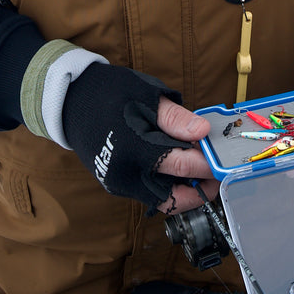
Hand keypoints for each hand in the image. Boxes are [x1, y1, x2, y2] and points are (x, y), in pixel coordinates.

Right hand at [61, 62, 216, 211]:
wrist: (70, 101)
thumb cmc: (109, 93)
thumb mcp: (144, 95)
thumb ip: (174, 117)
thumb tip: (202, 130)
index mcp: (135, 147)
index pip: (183, 166)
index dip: (208, 164)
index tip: (223, 160)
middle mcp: (126, 172)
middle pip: (174, 197)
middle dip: (200, 189)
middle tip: (216, 175)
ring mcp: (119, 182)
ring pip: (162, 201)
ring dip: (184, 192)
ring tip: (199, 174)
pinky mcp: (114, 184)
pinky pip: (147, 194)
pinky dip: (166, 188)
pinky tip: (176, 171)